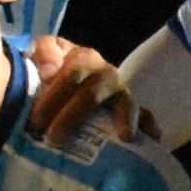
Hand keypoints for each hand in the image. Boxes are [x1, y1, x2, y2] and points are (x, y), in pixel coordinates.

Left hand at [27, 39, 148, 142]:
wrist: (71, 77)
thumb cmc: (55, 68)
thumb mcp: (44, 52)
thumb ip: (43, 53)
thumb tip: (49, 72)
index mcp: (84, 58)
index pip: (73, 72)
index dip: (55, 95)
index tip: (37, 119)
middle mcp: (106, 74)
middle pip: (94, 92)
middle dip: (73, 116)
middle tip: (54, 138)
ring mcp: (121, 93)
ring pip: (126, 102)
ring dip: (124, 118)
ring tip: (125, 136)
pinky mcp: (132, 111)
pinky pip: (146, 116)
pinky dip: (149, 126)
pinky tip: (154, 137)